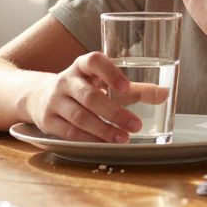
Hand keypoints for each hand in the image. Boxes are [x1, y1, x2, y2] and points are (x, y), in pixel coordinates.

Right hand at [24, 52, 167, 142]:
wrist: (40, 96)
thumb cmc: (85, 88)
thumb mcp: (107, 84)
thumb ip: (136, 90)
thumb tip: (165, 94)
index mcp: (82, 66)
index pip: (93, 61)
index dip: (109, 72)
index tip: (126, 86)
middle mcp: (66, 80)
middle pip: (90, 96)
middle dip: (114, 112)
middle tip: (136, 125)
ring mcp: (55, 100)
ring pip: (80, 116)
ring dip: (103, 129)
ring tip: (123, 139)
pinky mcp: (48, 120)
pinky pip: (69, 132)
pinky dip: (88, 139)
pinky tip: (104, 145)